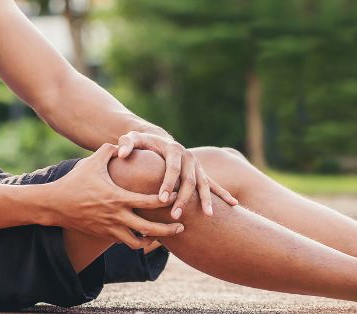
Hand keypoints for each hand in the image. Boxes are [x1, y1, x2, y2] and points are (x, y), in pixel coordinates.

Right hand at [50, 144, 184, 248]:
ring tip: (166, 236)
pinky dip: (139, 242)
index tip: (178, 194)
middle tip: (183, 225)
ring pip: (139, 243)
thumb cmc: (76, 181)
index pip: (149, 201)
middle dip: (168, 229)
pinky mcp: (105, 236)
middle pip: (150, 229)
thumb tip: (125, 142)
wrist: (55, 205)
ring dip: (155, 240)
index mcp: (118, 198)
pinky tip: (147, 237)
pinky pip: (127, 243)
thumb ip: (111, 149)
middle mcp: (117, 216)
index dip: (166, 199)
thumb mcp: (94, 162)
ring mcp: (111, 229)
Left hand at [116, 131, 237, 219]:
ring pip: (204, 185)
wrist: (160, 140)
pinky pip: (214, 185)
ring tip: (207, 216)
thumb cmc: (143, 143)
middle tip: (175, 215)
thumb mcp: (133, 139)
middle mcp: (189, 157)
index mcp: (174, 149)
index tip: (162, 198)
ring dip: (205, 200)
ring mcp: (197, 166)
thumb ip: (126, 144)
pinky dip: (224, 195)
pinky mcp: (201, 173)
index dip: (168, 183)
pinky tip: (234, 205)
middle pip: (189, 180)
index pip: (171, 168)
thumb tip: (122, 153)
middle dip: (183, 198)